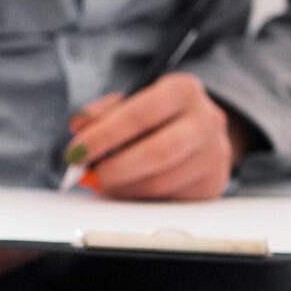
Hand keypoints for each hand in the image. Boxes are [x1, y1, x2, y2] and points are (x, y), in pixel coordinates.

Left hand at [65, 72, 247, 200]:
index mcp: (183, 90)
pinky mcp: (212, 183)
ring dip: (124, 188)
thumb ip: (104, 112)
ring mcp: (214, 154)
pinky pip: (168, 200)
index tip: (76, 152)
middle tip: (89, 175)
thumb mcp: (133, 102)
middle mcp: (206, 120)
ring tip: (106, 182)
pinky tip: (130, 189)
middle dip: (115, 169)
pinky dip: (140, 199)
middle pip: (158, 151)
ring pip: (161, 182)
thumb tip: (80, 125)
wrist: (201, 133)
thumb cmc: (159, 118)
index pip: (141, 114)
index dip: (103, 136)